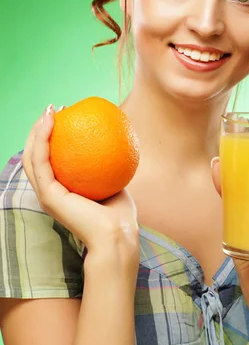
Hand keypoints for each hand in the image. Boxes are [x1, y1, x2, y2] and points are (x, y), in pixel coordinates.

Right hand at [22, 104, 139, 260]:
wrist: (118, 235)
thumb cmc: (120, 214)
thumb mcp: (113, 181)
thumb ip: (108, 164)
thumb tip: (115, 140)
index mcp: (62, 191)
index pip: (48, 161)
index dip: (51, 137)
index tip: (65, 116)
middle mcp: (50, 192)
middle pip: (34, 155)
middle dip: (39, 129)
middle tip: (54, 110)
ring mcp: (46, 194)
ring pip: (31, 156)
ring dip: (36, 130)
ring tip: (49, 111)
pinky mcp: (47, 195)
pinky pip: (41, 160)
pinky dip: (42, 138)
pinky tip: (51, 122)